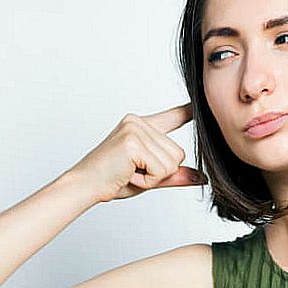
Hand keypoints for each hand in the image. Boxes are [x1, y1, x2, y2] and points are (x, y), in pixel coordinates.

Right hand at [63, 103, 206, 202]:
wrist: (84, 186)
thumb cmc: (113, 180)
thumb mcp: (150, 177)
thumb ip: (174, 174)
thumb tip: (202, 177)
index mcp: (142, 126)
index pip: (173, 116)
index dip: (189, 111)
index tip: (202, 101)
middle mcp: (139, 122)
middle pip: (178, 153)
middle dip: (160, 172)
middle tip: (134, 172)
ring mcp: (135, 129)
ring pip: (171, 163)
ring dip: (153, 178)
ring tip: (130, 172)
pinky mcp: (132, 142)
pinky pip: (160, 170)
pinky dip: (147, 181)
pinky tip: (128, 174)